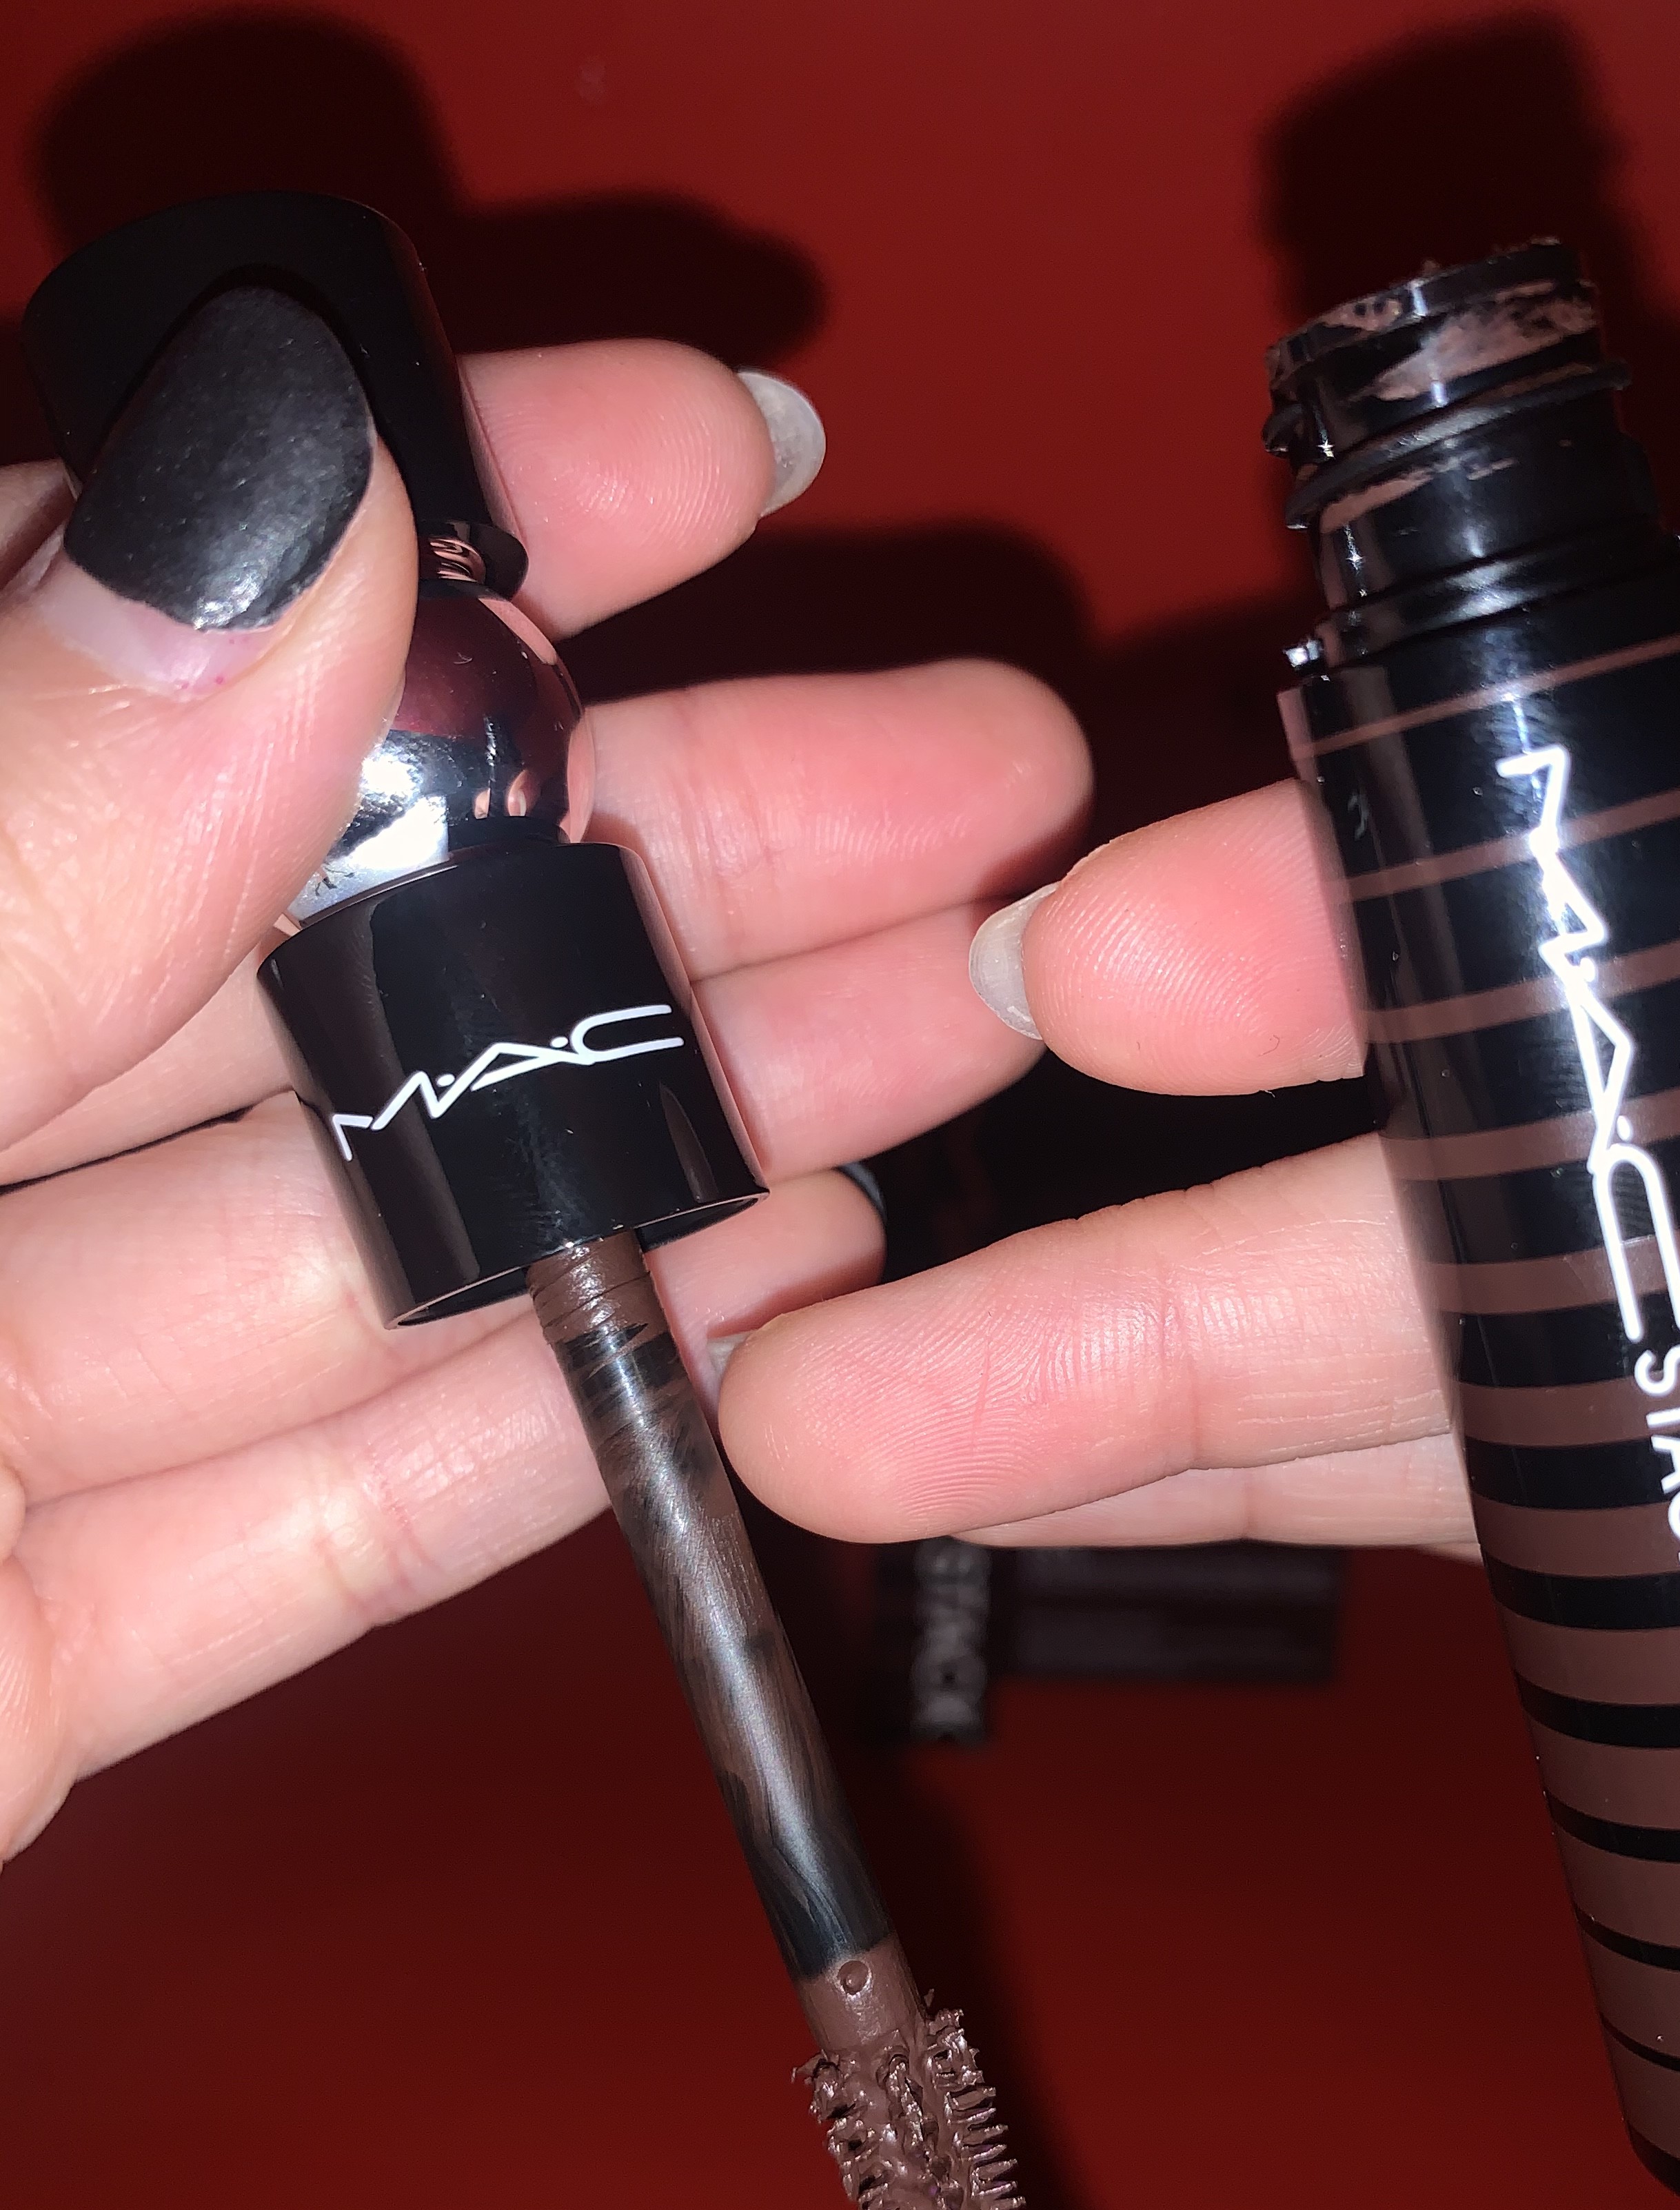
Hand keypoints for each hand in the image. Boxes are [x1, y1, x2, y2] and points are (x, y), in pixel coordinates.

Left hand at [0, 318, 1087, 1851]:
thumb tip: (276, 504)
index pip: (122, 650)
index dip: (422, 538)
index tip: (697, 465)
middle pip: (300, 955)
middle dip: (648, 861)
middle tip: (966, 785)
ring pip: (346, 1231)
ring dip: (665, 1133)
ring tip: (957, 1029)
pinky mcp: (4, 1655)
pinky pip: (299, 1515)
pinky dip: (528, 1417)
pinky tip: (760, 1298)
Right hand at [720, 710, 1679, 1814]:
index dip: (1454, 886)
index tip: (1141, 955)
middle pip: (1595, 1145)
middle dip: (1224, 1212)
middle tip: (894, 1278)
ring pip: (1547, 1342)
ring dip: (1215, 1383)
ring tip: (889, 1427)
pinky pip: (1607, 1498)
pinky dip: (1384, 1497)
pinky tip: (1150, 1491)